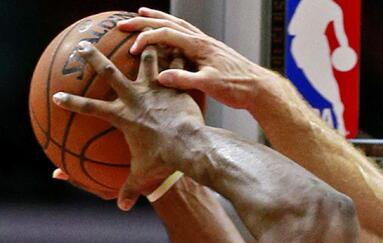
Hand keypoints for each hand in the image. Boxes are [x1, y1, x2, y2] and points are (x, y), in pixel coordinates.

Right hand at [52, 43, 202, 210]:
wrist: (190, 147)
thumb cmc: (165, 162)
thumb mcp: (143, 176)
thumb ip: (130, 190)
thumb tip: (123, 207)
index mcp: (122, 116)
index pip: (89, 108)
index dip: (71, 102)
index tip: (57, 95)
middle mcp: (135, 97)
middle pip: (109, 72)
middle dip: (93, 58)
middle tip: (82, 46)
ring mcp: (155, 88)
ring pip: (145, 60)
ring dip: (142, 47)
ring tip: (139, 36)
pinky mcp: (174, 85)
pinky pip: (173, 64)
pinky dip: (173, 54)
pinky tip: (175, 44)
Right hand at [120, 7, 280, 109]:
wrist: (260, 88)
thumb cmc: (237, 87)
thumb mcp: (209, 85)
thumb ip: (185, 80)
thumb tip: (160, 77)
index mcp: (199, 45)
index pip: (166, 34)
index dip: (146, 39)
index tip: (131, 50)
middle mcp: (201, 40)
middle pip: (168, 23)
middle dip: (144, 22)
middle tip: (122, 23)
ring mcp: (206, 43)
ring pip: (177, 24)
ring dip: (158, 19)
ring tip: (142, 14)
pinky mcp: (210, 50)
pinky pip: (186, 33)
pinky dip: (172, 29)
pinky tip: (167, 34)